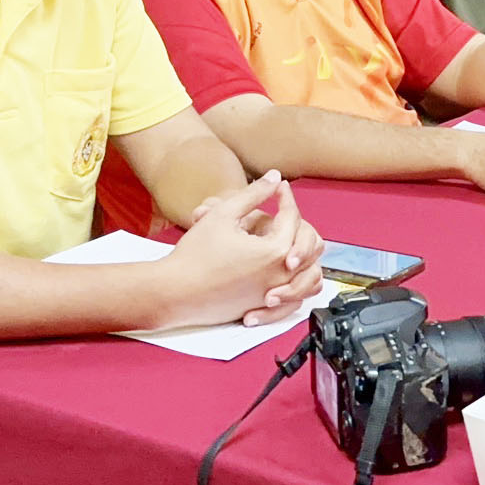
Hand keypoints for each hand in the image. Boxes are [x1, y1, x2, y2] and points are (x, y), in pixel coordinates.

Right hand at [167, 172, 324, 327]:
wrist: (174, 292)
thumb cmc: (194, 255)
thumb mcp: (224, 214)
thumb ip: (254, 194)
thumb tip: (275, 177)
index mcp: (275, 250)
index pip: (292, 217)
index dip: (285, 197)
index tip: (279, 187)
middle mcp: (281, 275)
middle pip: (310, 244)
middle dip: (298, 224)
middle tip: (283, 213)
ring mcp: (274, 294)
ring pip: (310, 274)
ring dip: (304, 255)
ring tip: (289, 240)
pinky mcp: (265, 308)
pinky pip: (296, 299)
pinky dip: (297, 283)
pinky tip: (284, 269)